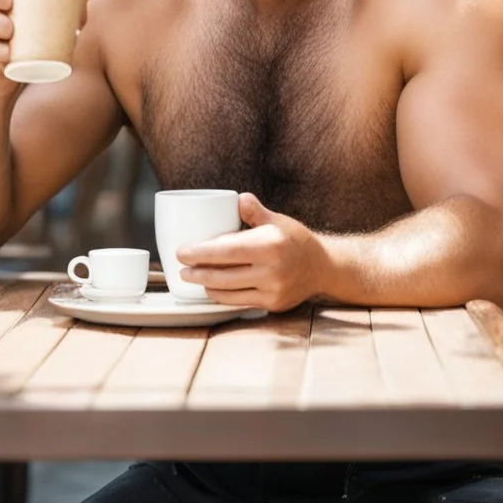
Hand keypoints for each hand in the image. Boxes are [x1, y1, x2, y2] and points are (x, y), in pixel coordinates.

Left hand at [177, 192, 324, 311]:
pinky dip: (222, 296)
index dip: (200, 253)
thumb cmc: (295, 239)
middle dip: (196, 272)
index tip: (182, 251)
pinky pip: (239, 302)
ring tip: (191, 277)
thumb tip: (238, 198)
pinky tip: (211, 289)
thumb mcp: (277, 220)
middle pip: (223, 275)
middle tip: (180, 267)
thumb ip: (255, 211)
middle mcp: (272, 271)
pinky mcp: (272, 304)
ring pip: (228, 292)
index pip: (226, 251)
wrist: (322, 267)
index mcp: (269, 246)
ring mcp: (272, 290)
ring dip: (206, 285)